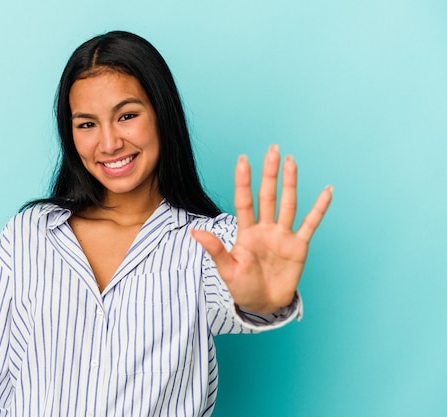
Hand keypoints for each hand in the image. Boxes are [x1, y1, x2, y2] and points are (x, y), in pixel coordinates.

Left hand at [191, 145, 332, 314]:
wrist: (263, 304)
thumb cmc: (242, 287)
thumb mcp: (227, 269)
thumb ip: (215, 249)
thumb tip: (195, 232)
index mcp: (246, 232)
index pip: (245, 201)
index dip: (243, 181)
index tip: (242, 160)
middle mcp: (265, 228)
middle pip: (268, 195)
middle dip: (269, 173)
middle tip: (272, 150)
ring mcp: (283, 235)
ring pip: (288, 204)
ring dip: (290, 183)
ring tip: (291, 161)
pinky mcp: (299, 246)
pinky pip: (311, 224)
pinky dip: (320, 208)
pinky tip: (327, 191)